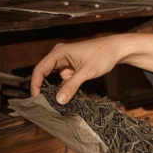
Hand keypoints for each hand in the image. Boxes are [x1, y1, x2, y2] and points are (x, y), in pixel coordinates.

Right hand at [30, 33, 152, 104]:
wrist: (117, 49)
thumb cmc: (103, 54)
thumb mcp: (86, 72)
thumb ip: (71, 86)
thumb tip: (59, 100)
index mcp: (59, 52)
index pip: (40, 69)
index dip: (35, 84)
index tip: (36, 98)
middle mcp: (59, 55)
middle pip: (45, 73)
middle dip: (46, 87)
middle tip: (46, 102)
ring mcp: (66, 60)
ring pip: (56, 77)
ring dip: (59, 87)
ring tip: (62, 98)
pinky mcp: (72, 65)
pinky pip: (64, 78)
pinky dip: (67, 85)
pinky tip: (70, 92)